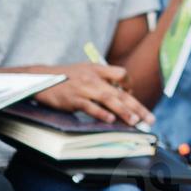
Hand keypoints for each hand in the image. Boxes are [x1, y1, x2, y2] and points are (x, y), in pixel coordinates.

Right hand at [34, 63, 152, 126]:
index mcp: (98, 69)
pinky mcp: (73, 99)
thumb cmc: (65, 76)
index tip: (133, 96)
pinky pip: (90, 107)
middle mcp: (93, 78)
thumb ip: (101, 77)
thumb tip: (118, 93)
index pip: (122, 74)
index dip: (130, 85)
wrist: (41, 78)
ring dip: (123, 111)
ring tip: (135, 121)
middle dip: (137, 106)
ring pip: (108, 99)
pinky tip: (110, 120)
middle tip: (149, 119)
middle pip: (120, 92)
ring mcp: (84, 88)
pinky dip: (100, 113)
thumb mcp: (85, 70)